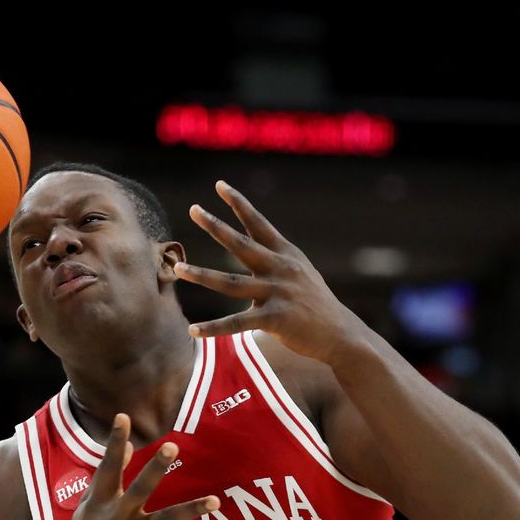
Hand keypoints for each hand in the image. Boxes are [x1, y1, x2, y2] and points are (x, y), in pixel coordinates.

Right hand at [64, 413, 228, 519]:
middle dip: (155, 468)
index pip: (108, 468)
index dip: (115, 443)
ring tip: (215, 501)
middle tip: (172, 446)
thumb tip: (132, 444)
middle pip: (139, 490)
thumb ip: (108, 476)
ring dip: (191, 510)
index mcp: (101, 503)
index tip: (123, 417)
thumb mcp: (90, 505)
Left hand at [172, 180, 361, 363]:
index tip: (219, 185)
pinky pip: (237, 323)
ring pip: (231, 283)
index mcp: (285, 254)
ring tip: (178, 267)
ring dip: (202, 274)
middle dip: (216, 226)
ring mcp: (278, 293)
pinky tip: (193, 330)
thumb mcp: (300, 271)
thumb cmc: (315, 302)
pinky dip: (213, 328)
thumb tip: (250, 242)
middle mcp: (280, 269)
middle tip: (194, 209)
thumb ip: (274, 257)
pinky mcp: (275, 319)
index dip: (239, 203)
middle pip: (241, 244)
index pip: (258, 223)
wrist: (341, 333)